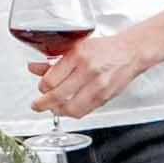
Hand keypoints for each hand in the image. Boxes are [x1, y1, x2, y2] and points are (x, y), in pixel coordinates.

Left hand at [36, 24, 158, 121]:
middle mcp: (88, 70)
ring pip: (70, 108)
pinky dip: (72, 113)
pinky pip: (83, 112)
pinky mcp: (104, 97)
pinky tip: (67, 109)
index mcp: (77, 55)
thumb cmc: (104, 49)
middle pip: (57, 96)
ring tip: (52, 108)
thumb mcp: (76, 48)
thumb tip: (34, 68)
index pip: (50, 79)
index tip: (41, 88)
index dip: (41, 87)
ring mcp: (97, 86)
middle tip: (37, 105)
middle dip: (42, 104)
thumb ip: (54, 61)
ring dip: (57, 111)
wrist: (130, 53)